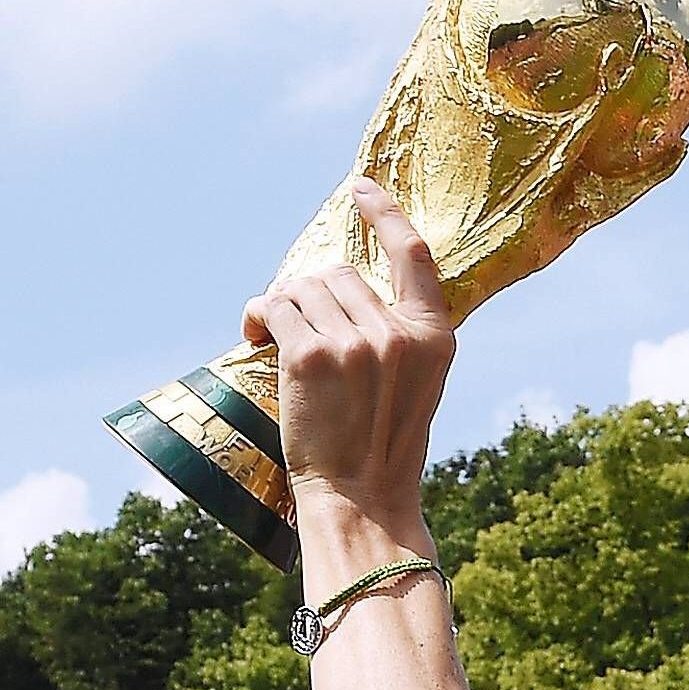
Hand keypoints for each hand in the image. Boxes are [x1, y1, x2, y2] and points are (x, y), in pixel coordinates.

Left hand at [247, 181, 454, 539]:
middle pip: (339, 274)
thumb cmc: (383, 449)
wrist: (361, 500)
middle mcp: (397, 334)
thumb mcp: (416, 387)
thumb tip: (344, 294)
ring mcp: (354, 344)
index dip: (385, 214)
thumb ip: (397, 338)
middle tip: (296, 327)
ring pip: (302, 288)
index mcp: (434, 338)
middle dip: (311, 294)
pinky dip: (257, 316)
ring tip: (275, 337)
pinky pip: (273, 307)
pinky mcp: (309, 357)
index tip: (361, 190)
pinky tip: (254, 336)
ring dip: (281, 306)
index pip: (414, 255)